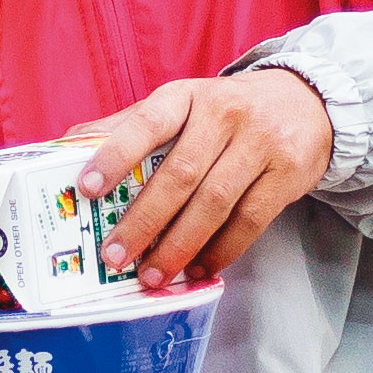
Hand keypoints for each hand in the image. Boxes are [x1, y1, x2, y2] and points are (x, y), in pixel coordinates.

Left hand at [74, 66, 333, 285]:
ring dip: (179, 246)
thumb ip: (129, 125)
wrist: (305, 102)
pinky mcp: (288, 173)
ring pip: (214, 203)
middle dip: (144, 221)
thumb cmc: (225, 110)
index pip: (147, 122)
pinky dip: (221, 250)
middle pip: (180, 175)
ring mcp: (260, 143)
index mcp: (186, 96)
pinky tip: (197, 268)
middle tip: (114, 257)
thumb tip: (67, 145)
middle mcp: (224, 114)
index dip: (115, 155)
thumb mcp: (180, 105)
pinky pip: (250, 221)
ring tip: (152, 276)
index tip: (86, 188)